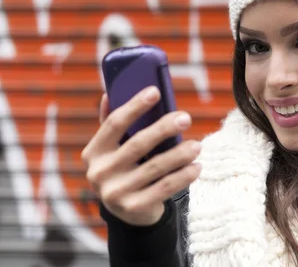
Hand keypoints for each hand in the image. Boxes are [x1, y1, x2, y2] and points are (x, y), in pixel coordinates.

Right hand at [81, 86, 200, 225]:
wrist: (127, 212)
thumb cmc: (125, 168)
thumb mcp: (114, 149)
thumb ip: (112, 124)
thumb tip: (109, 94)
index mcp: (94, 152)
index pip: (114, 123)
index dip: (135, 106)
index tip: (155, 91)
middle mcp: (100, 172)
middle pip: (138, 144)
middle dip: (164, 128)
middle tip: (186, 118)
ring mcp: (116, 192)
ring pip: (155, 166)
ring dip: (180, 154)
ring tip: (197, 145)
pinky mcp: (134, 208)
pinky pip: (164, 188)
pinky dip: (183, 176)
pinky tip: (197, 167)